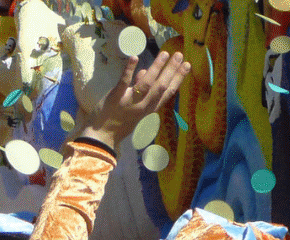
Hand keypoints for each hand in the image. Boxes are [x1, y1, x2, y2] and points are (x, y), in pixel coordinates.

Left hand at [75, 51, 189, 151]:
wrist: (102, 136)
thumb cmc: (119, 120)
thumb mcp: (135, 108)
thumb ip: (141, 90)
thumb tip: (145, 71)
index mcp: (150, 109)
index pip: (168, 92)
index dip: (178, 78)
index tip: (187, 65)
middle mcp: (143, 106)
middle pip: (161, 87)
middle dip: (171, 70)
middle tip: (179, 54)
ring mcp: (130, 102)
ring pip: (146, 84)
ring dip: (156, 68)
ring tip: (165, 53)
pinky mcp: (115, 98)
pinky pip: (124, 82)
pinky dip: (129, 70)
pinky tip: (134, 57)